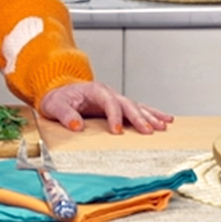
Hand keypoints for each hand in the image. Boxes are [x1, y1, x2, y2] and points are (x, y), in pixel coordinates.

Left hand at [39, 81, 173, 134]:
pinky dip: (151, 114)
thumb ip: (65, 114)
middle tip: (148, 131)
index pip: (108, 102)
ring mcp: (115, 99)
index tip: (117, 131)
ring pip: (137, 106)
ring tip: (163, 125)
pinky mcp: (118, 107)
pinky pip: (138, 109)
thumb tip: (76, 125)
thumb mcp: (55, 105)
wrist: (59, 92)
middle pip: (127, 104)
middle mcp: (108, 93)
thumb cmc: (58, 98)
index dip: (114, 116)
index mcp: (95, 90)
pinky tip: (165, 119)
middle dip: (139, 117)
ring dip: (150, 116)